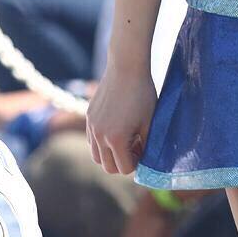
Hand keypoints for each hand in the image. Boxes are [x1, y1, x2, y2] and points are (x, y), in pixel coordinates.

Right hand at [86, 61, 156, 175]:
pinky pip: (91, 140)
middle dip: (122, 162)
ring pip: (96, 156)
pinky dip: (101, 143)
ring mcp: (91, 127)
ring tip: (125, 140)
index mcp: (116, 139)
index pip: (123, 169)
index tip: (143, 148)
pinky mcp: (88, 117)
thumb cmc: (142, 94)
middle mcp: (99, 136)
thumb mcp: (149, 122)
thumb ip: (146, 145)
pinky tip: (115, 129)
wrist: (126, 67)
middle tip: (135, 146)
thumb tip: (144, 160)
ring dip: (110, 155)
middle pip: (108, 167)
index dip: (136, 163)